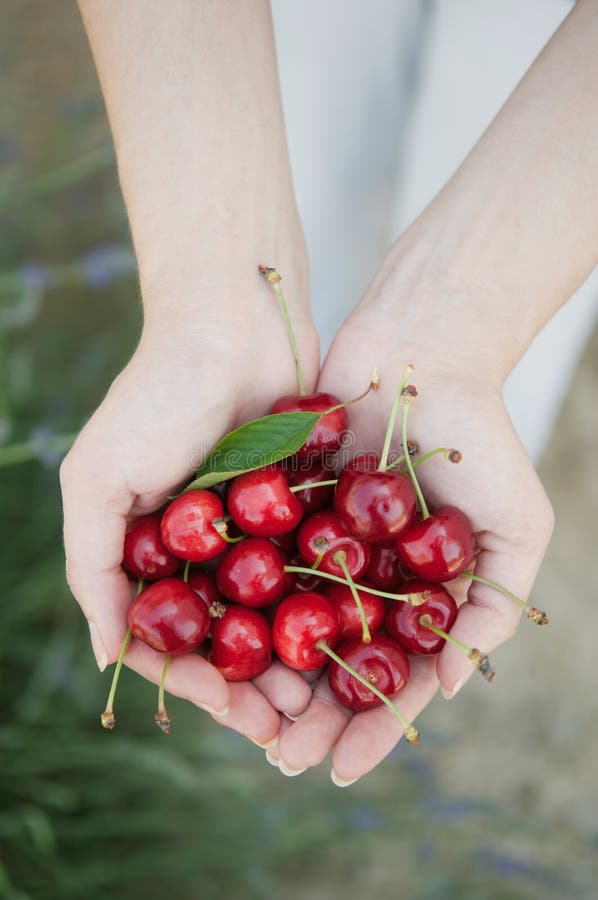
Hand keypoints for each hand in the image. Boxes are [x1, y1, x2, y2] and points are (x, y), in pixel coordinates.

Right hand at [60, 270, 318, 742]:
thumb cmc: (156, 396)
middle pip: (228, 636)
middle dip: (255, 685)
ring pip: (276, 614)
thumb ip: (92, 565)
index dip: (196, 683)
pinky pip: (313, 570)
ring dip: (296, 659)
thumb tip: (109, 654)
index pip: (168, 637)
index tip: (234, 714)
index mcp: (146, 548)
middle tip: (292, 726)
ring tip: (327, 697)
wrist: (232, 322)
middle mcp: (199, 546)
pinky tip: (352, 641)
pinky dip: (327, 609)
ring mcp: (252, 528)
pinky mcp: (300, 506)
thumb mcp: (96, 479)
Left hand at [269, 258, 553, 782]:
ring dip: (265, 673)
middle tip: (280, 756)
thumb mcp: (517, 527)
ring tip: (239, 716)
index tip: (342, 766)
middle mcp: (366, 579)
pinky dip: (235, 602)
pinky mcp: (282, 509)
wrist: (421, 353)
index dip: (371, 724)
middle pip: (333, 662)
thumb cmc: (484, 437)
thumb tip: (452, 688)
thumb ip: (491, 608)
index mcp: (419, 595)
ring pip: (286, 625)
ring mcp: (321, 546)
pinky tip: (212, 641)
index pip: (395, 676)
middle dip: (309, 714)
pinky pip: (256, 564)